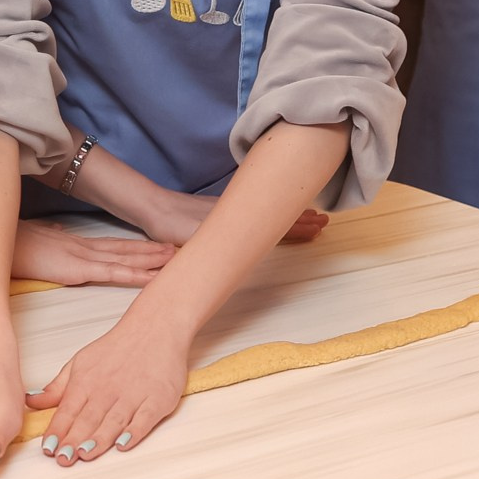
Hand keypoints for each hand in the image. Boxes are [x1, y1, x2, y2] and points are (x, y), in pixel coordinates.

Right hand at [8, 220, 171, 286]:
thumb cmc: (13, 245)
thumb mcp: (37, 239)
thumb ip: (52, 237)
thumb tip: (60, 234)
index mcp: (76, 244)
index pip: (112, 245)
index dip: (135, 245)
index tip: (154, 245)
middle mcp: (85, 247)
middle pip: (125, 248)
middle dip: (151, 249)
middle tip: (178, 248)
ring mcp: (83, 256)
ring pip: (125, 259)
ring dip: (151, 260)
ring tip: (174, 259)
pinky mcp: (79, 268)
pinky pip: (113, 273)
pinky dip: (135, 275)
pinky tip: (152, 278)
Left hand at [28, 305, 191, 464]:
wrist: (154, 328)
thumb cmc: (116, 348)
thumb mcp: (80, 363)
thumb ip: (57, 387)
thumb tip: (31, 401)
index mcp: (86, 382)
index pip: (68, 411)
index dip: (57, 430)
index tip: (48, 449)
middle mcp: (108, 390)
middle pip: (88, 419)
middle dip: (74, 440)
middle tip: (63, 459)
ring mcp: (133, 395)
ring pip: (113, 421)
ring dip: (98, 439)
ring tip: (84, 454)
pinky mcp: (157, 399)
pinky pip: (145, 418)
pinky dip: (135, 432)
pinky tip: (123, 443)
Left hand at [138, 187, 327, 246]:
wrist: (154, 207)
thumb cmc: (170, 226)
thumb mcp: (189, 242)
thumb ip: (205, 254)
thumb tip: (213, 272)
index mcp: (236, 224)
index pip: (274, 227)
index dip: (297, 228)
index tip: (318, 227)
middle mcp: (238, 215)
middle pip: (277, 218)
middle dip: (302, 220)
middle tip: (325, 221)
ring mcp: (232, 211)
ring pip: (268, 212)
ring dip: (290, 215)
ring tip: (312, 216)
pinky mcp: (223, 211)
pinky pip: (256, 209)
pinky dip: (271, 210)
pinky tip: (276, 214)